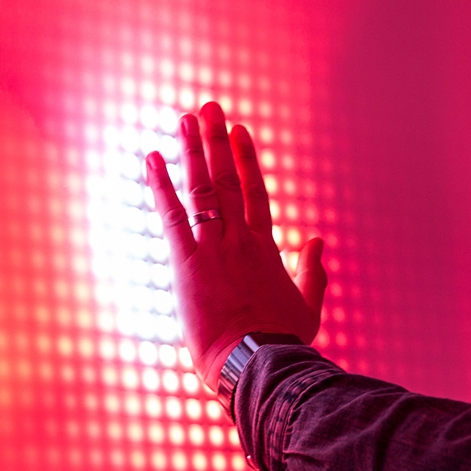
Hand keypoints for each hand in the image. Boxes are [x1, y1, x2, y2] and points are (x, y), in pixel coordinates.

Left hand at [146, 101, 326, 386]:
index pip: (255, 192)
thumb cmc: (283, 343)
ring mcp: (215, 247)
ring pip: (203, 189)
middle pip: (228, 179)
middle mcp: (241, 238)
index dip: (246, 159)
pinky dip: (161, 185)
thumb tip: (318, 242)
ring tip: (185, 119)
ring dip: (192, 152)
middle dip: (217, 141)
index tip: (239, 132)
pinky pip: (172, 215)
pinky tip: (152, 159)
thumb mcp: (308, 306)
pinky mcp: (189, 262)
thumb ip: (314, 272)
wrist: (257, 362)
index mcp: (267, 247)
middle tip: (208, 109)